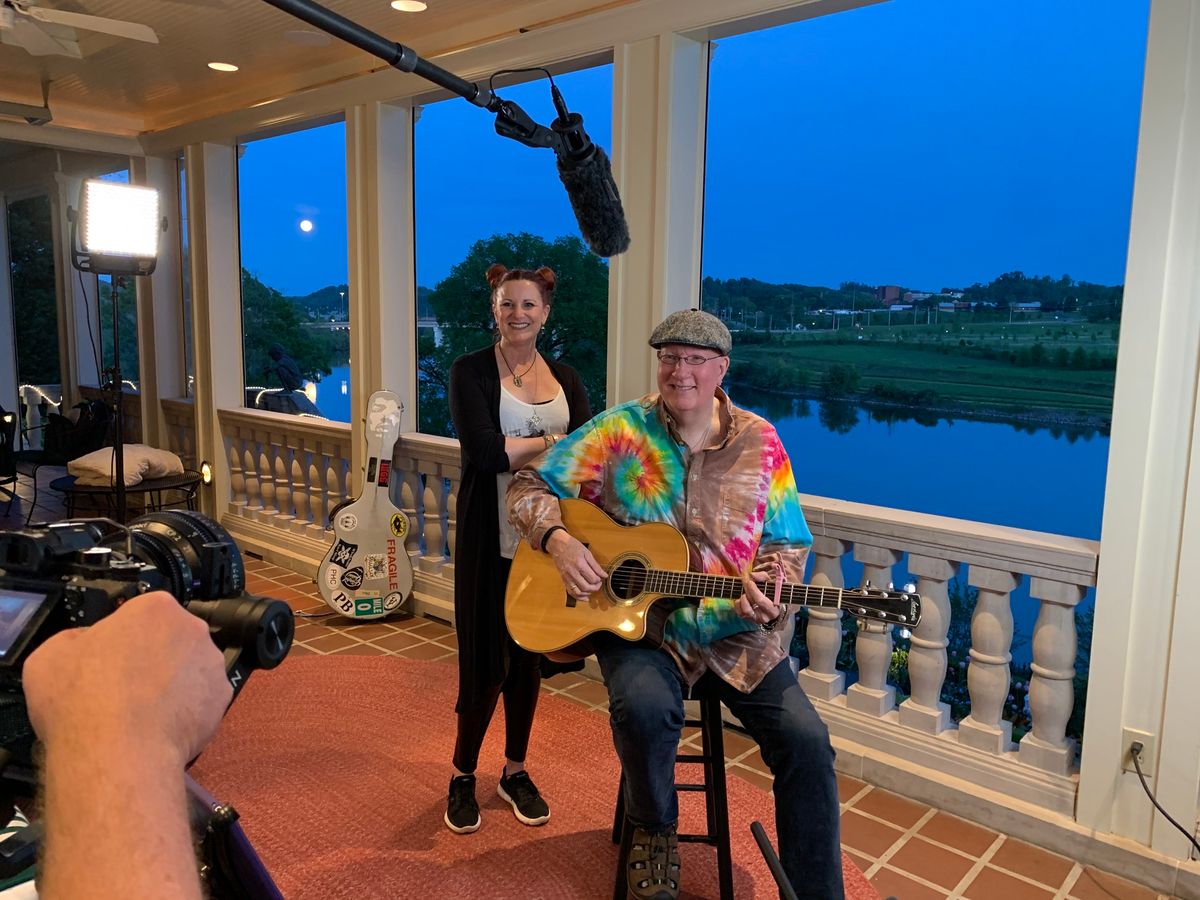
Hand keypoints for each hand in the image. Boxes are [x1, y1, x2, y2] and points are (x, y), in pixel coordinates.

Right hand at [24, 591, 232, 767]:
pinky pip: (201, 698)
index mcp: (154, 608)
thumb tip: (84, 644)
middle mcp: (191, 629)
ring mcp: (211, 664)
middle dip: (151, 657)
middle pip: (169, 638)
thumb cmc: (85, 703)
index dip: (122, 635)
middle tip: (122, 683)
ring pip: (188, 668)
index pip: (141, 612)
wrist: (118, 754)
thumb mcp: (50, 656)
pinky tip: (158, 724)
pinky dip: (185, 709)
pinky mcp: (221, 698)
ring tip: (139, 709)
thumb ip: (75, 639)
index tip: (109, 655)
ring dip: (170, 683)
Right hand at [545, 529, 606, 601]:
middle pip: (586, 587)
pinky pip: (571, 592)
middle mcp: (572, 572)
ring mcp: (567, 577)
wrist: (558, 545)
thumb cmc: (573, 546)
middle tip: (598, 584)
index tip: (601, 578)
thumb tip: (604, 575)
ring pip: (578, 592)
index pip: (593, 579)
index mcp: (580, 564)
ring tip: (592, 589)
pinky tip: (585, 597)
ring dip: (588, 593)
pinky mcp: (563, 580)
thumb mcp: (587, 553)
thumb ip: (596, 566)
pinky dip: (578, 597)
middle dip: (595, 588)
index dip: (599, 580)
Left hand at [734, 571, 780, 625]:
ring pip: (745, 609)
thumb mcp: (771, 583)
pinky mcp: (747, 619)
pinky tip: (743, 598)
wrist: (769, 605)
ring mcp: (755, 619)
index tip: (750, 582)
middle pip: (752, 602)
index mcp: (774, 610)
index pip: (761, 601)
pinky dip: (738, 603)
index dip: (753, 590)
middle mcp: (765, 617)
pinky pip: (739, 612)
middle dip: (748, 589)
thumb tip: (752, 575)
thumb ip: (763, 577)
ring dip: (743, 598)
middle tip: (746, 580)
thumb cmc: (771, 592)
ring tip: (745, 592)